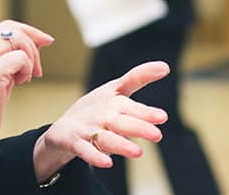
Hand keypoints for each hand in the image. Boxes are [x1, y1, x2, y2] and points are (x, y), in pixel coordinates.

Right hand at [0, 21, 53, 150]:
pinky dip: (27, 70)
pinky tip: (20, 83)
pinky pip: (21, 59)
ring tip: (25, 78)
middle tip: (38, 68)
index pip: (4, 27)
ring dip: (30, 60)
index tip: (45, 40)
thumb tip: (34, 42)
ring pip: (19, 41)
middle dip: (34, 45)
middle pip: (13, 30)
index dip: (28, 31)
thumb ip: (6, 56)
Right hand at [33, 61, 170, 176]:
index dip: (145, 111)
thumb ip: (138, 78)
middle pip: (121, 122)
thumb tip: (165, 66)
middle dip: (137, 127)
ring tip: (137, 152)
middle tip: (156, 135)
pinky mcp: (75, 142)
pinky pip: (85, 150)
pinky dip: (94, 156)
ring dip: (120, 144)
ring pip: (105, 138)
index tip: (162, 117)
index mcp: (115, 102)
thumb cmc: (96, 108)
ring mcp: (88, 128)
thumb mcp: (116, 91)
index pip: (131, 105)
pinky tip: (107, 162)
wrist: (63, 127)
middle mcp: (103, 115)